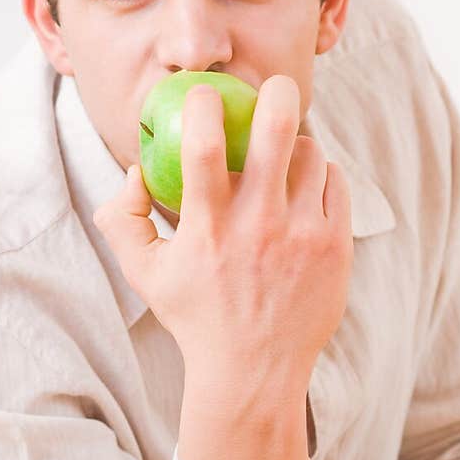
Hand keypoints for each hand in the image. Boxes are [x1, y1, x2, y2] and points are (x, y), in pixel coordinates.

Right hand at [92, 76, 353, 386]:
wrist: (254, 372)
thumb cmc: (196, 317)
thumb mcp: (144, 274)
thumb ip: (123, 219)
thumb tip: (133, 169)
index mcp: (207, 228)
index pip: (204, 146)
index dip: (203, 104)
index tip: (203, 94)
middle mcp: (258, 227)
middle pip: (278, 130)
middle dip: (275, 93)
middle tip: (271, 88)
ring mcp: (302, 236)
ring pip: (312, 153)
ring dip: (297, 144)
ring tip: (285, 156)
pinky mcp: (335, 248)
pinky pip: (336, 183)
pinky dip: (322, 175)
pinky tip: (307, 186)